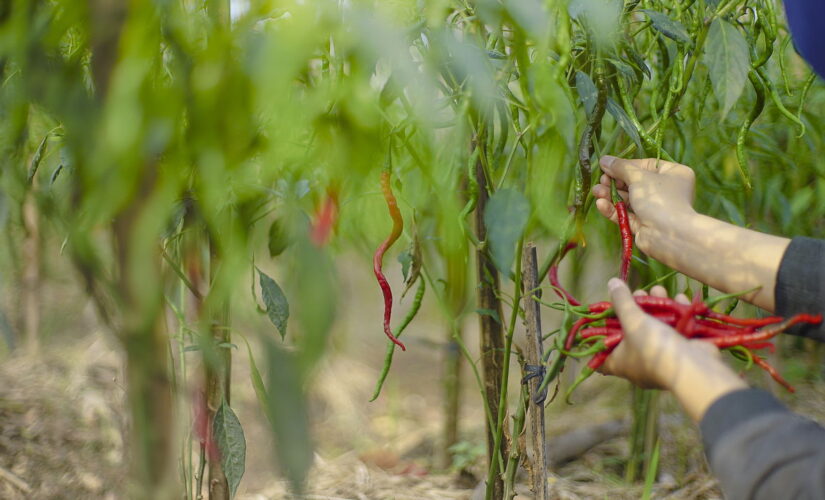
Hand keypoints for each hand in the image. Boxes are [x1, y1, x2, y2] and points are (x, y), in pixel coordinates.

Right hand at [591, 156, 695, 254]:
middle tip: (601, 181)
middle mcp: (665, 190)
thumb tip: (604, 159)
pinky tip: (601, 204)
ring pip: (627, 199)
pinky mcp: (644, 224)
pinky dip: (613, 209)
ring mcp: (654, 208)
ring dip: (610, 195)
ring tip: (597, 192)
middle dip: (614, 182)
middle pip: (634, 182)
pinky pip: (626, 214)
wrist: (669, 235)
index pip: (645, 165)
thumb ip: (620, 168)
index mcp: (673, 174)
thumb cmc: (660, 199)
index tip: (607, 166)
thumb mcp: (639, 177)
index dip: (625, 165)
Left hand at [601, 280, 716, 389]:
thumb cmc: (654, 347)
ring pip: (656, 328)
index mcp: (620, 362)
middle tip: (639, 293)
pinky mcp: (681, 352)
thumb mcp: (633, 321)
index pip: (600, 353)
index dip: (598, 335)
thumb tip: (611, 282)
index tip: (602, 316)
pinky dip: (678, 314)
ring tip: (658, 290)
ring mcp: (661, 357)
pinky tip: (679, 298)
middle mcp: (638, 362)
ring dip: (658, 307)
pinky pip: (677, 330)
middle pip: (631, 332)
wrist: (694, 369)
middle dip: (636, 309)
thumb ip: (622, 302)